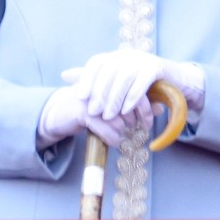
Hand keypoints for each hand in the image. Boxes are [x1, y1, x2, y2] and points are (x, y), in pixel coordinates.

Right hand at [37, 83, 152, 149]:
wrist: (60, 113)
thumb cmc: (91, 108)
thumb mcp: (113, 105)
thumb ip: (135, 103)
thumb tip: (159, 107)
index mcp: (111, 80)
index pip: (137, 92)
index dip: (145, 109)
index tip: (146, 122)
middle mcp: (104, 86)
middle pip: (131, 107)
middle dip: (136, 121)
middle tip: (135, 128)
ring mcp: (94, 98)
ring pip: (121, 121)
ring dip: (121, 131)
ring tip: (116, 132)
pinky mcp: (85, 112)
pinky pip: (109, 131)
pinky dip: (112, 139)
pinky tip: (111, 140)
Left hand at [62, 50, 204, 120]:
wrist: (176, 83)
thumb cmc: (143, 86)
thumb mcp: (117, 83)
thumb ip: (94, 79)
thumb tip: (64, 75)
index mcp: (116, 56)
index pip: (96, 63)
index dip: (86, 78)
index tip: (79, 96)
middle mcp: (128, 54)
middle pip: (109, 71)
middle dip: (100, 93)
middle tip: (94, 112)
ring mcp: (143, 59)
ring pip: (124, 78)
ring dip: (115, 99)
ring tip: (109, 116)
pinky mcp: (157, 67)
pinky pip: (141, 82)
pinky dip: (133, 97)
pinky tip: (127, 111)